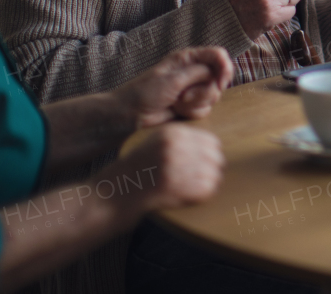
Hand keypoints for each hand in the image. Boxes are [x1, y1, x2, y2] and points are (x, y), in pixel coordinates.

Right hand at [104, 124, 223, 218]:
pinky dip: (200, 197)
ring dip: (207, 185)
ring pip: (213, 176)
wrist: (114, 192)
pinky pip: (204, 192)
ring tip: (193, 190)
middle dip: (212, 171)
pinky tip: (188, 198)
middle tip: (201, 180)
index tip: (205, 165)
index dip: (211, 156)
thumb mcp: (157, 142)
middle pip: (216, 158)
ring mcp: (174, 167)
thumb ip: (183, 139)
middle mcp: (175, 146)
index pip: (213, 141)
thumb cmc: (138, 169)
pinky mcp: (173, 188)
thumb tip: (216, 146)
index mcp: (173, 133)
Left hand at [114, 47, 232, 129]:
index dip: (224, 67)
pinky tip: (176, 110)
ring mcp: (193, 89)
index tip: (221, 82)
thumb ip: (199, 73)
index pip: (218, 55)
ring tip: (177, 103)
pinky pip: (205, 109)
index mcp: (188, 58)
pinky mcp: (191, 105)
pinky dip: (192, 112)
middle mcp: (193, 71)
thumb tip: (219, 70)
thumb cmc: (145, 93)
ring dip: (196, 103)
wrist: (130, 115)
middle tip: (185, 96)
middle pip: (219, 78)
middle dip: (205, 91)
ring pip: (214, 95)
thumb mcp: (173, 80)